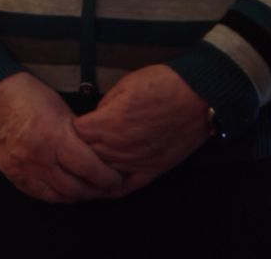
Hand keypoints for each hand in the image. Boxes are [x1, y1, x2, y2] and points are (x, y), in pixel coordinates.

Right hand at [0, 72, 124, 202]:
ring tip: (89, 189)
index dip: (107, 178)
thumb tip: (98, 152)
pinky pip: (40, 194)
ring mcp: (24, 169)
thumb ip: (78, 133)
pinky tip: (66, 189)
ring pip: (60, 195)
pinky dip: (57, 195)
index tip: (117, 179)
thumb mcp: (60, 108)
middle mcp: (39, 157)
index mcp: (54, 136)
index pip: (89, 168)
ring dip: (78, 195)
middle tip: (107, 187)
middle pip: (76, 187)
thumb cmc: (28, 95)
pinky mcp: (13, 174)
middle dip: (96, 190)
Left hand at [72, 64, 211, 195]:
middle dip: (80, 147)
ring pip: (103, 171)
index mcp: (110, 122)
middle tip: (78, 142)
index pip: (76, 133)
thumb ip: (105, 105)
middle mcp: (120, 146)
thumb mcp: (124, 84)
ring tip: (87, 160)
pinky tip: (105, 183)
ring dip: (94, 165)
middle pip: (86, 154)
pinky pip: (127, 186)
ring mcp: (136, 161)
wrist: (197, 96)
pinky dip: (113, 185)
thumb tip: (95, 117)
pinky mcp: (153, 170)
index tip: (74, 123)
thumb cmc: (161, 84)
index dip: (73, 127)